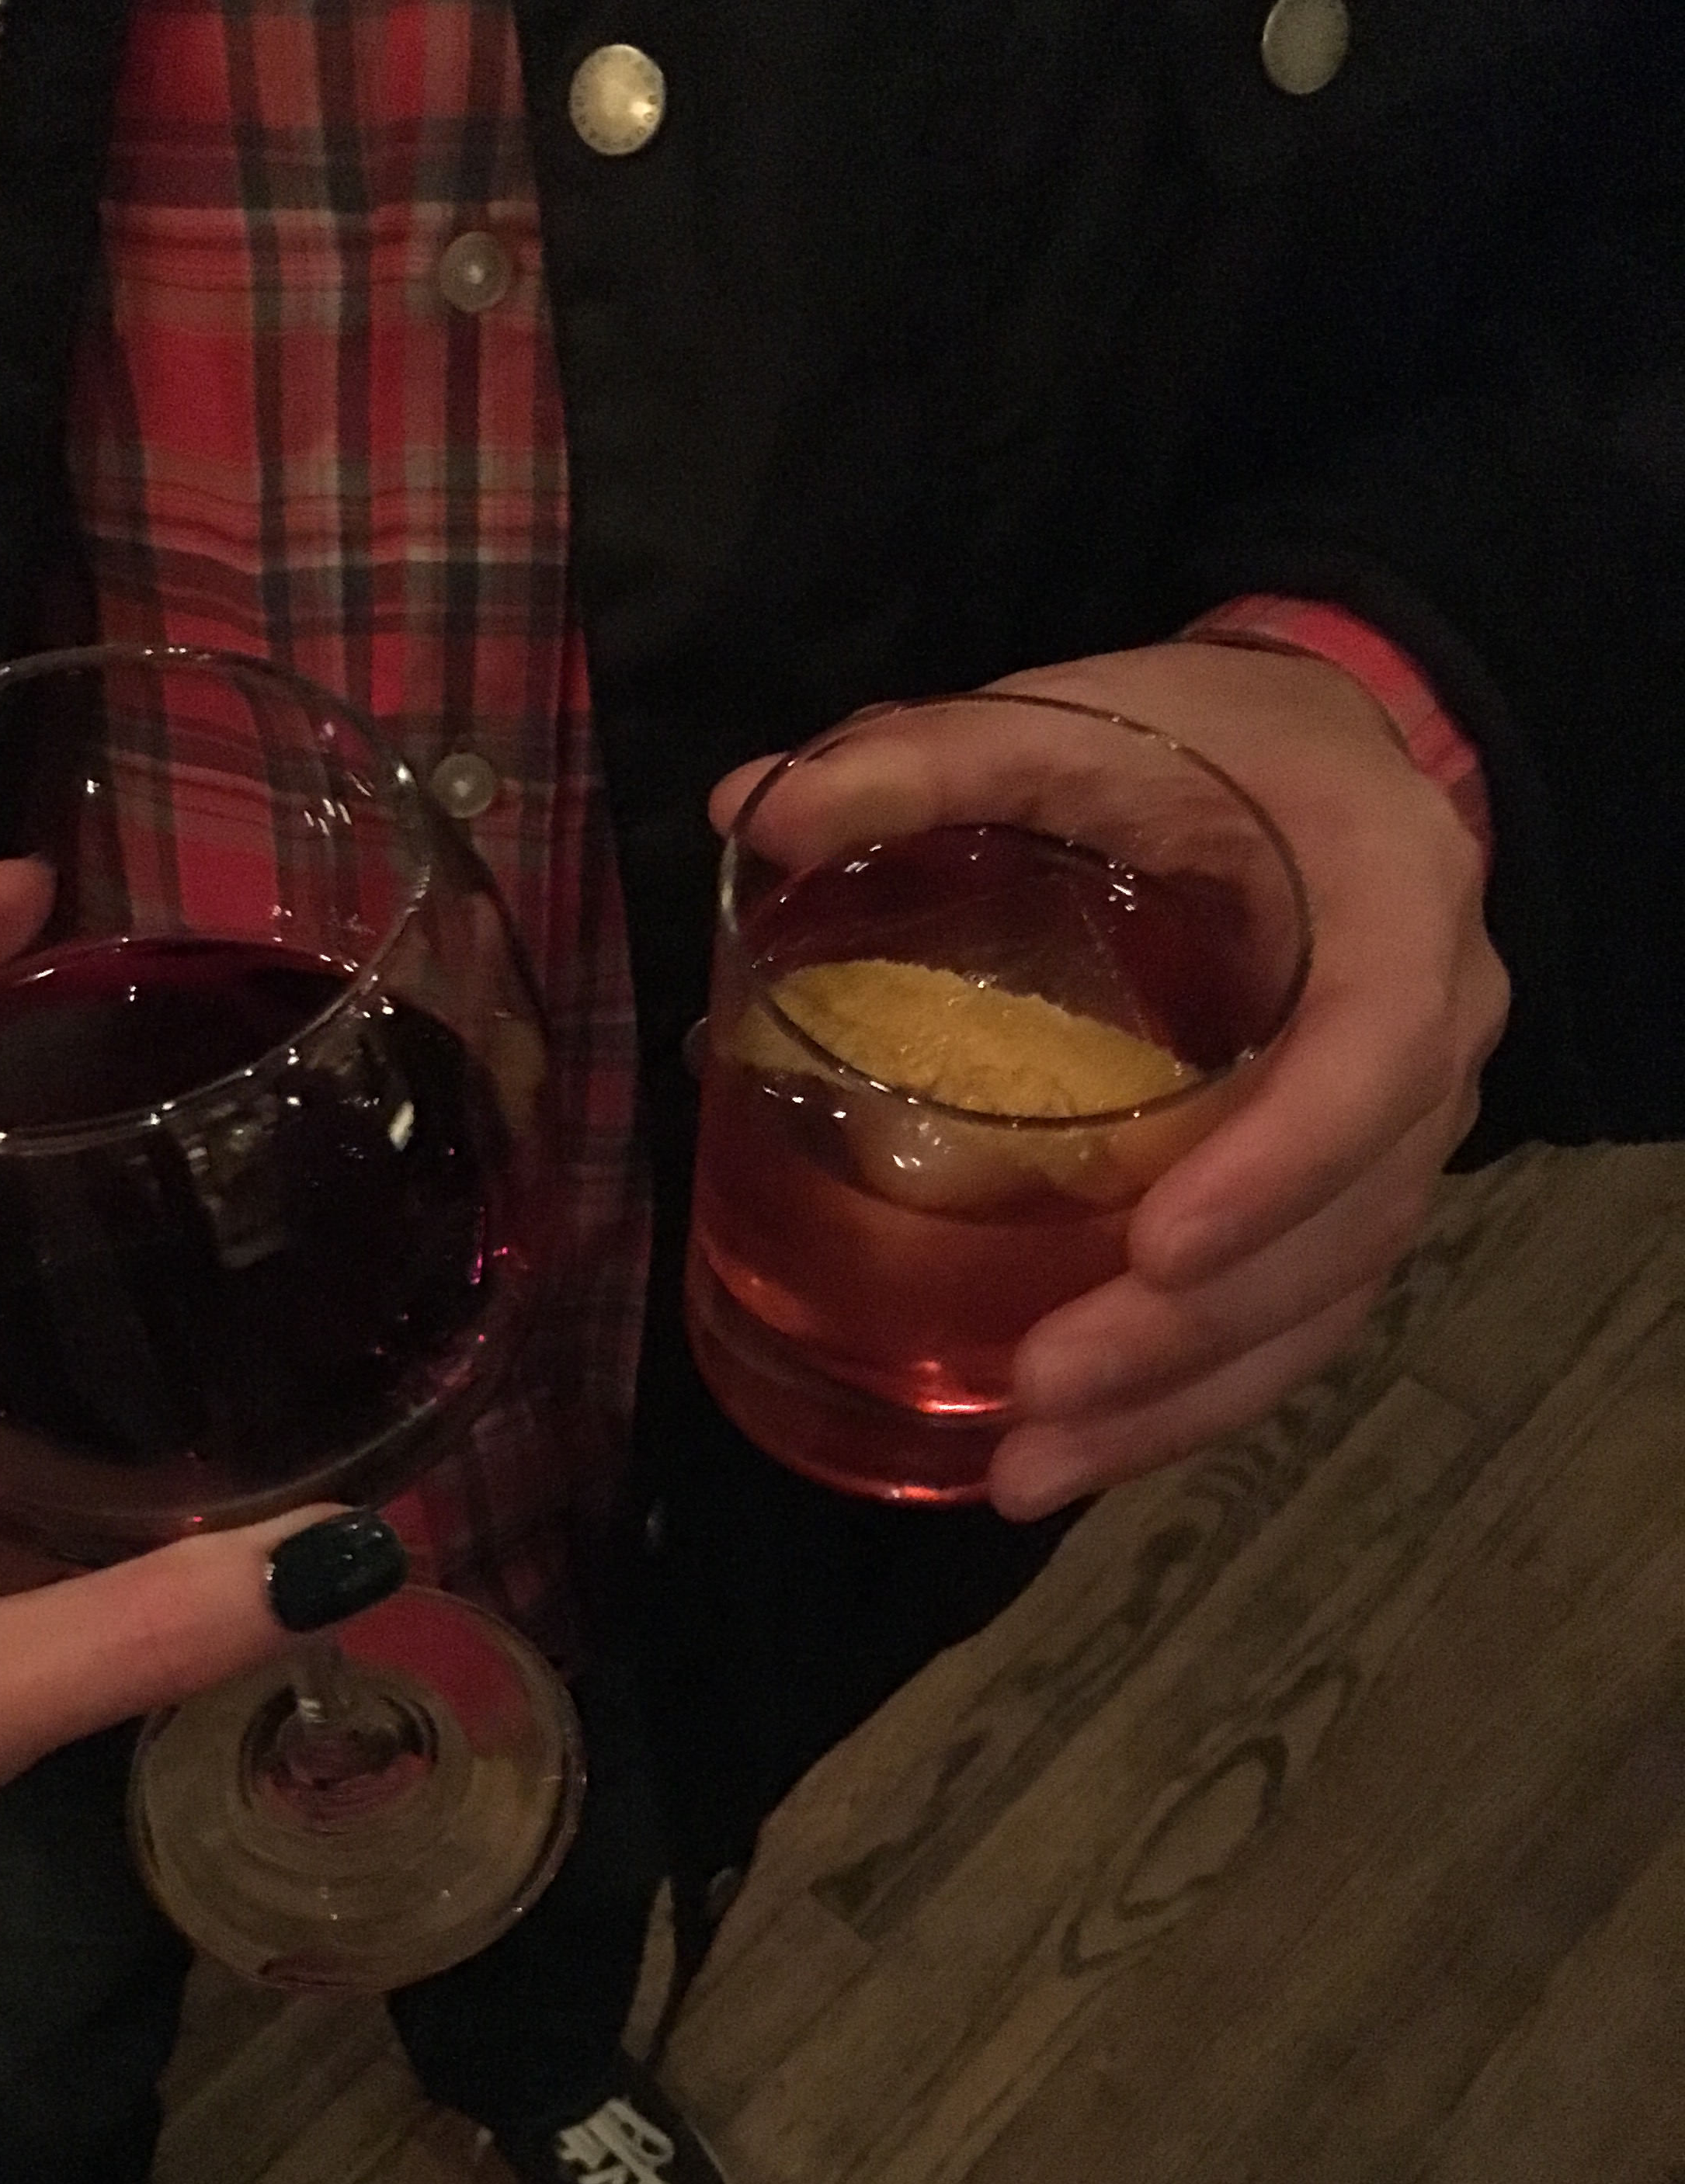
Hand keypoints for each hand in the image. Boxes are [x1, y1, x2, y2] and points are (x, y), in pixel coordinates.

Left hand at [709, 640, 1506, 1515]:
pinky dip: (1186, 1403)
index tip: (1157, 1246)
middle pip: (1347, 1220)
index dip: (1281, 1162)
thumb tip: (748, 811)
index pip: (1375, 1051)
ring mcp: (1403, 1135)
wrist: (1319, 755)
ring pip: (1324, 1301)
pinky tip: (1068, 1456)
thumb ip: (928, 754)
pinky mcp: (1347, 1198)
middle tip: (1043, 1388)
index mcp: (1394, 904)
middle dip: (1194, 1330)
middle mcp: (1435, 1035)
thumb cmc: (1202, 740)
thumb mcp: (1079, 715)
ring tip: (1028, 1468)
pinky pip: (1293, 1321)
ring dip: (1180, 1403)